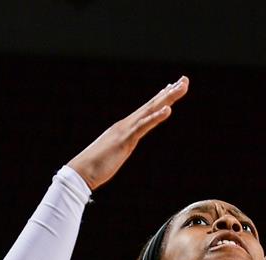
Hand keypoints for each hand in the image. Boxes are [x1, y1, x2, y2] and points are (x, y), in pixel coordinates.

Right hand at [68, 78, 187, 190]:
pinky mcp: (125, 140)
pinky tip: (167, 109)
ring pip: (150, 110)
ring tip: (181, 87)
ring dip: (167, 98)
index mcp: (125, 127)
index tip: (172, 87)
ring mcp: (126, 130)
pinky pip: (143, 126)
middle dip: (170, 92)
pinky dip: (155, 117)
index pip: (146, 110)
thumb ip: (121, 146)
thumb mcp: (114, 153)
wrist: (80, 172)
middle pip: (152, 105)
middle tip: (185, 80)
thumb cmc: (95, 166)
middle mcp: (126, 124)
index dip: (160, 98)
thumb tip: (123, 145)